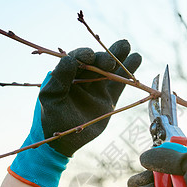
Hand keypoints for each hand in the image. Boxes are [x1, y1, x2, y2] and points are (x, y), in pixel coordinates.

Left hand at [41, 39, 141, 156]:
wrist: (64, 141)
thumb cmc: (53, 118)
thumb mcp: (51, 98)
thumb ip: (58, 79)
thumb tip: (70, 60)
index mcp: (67, 74)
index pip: (77, 59)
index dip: (84, 54)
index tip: (90, 56)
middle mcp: (83, 77)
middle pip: (96, 61)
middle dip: (103, 58)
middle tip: (109, 62)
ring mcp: (96, 87)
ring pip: (109, 69)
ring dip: (118, 56)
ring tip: (126, 45)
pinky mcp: (108, 98)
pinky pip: (119, 83)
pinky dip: (128, 71)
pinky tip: (136, 58)